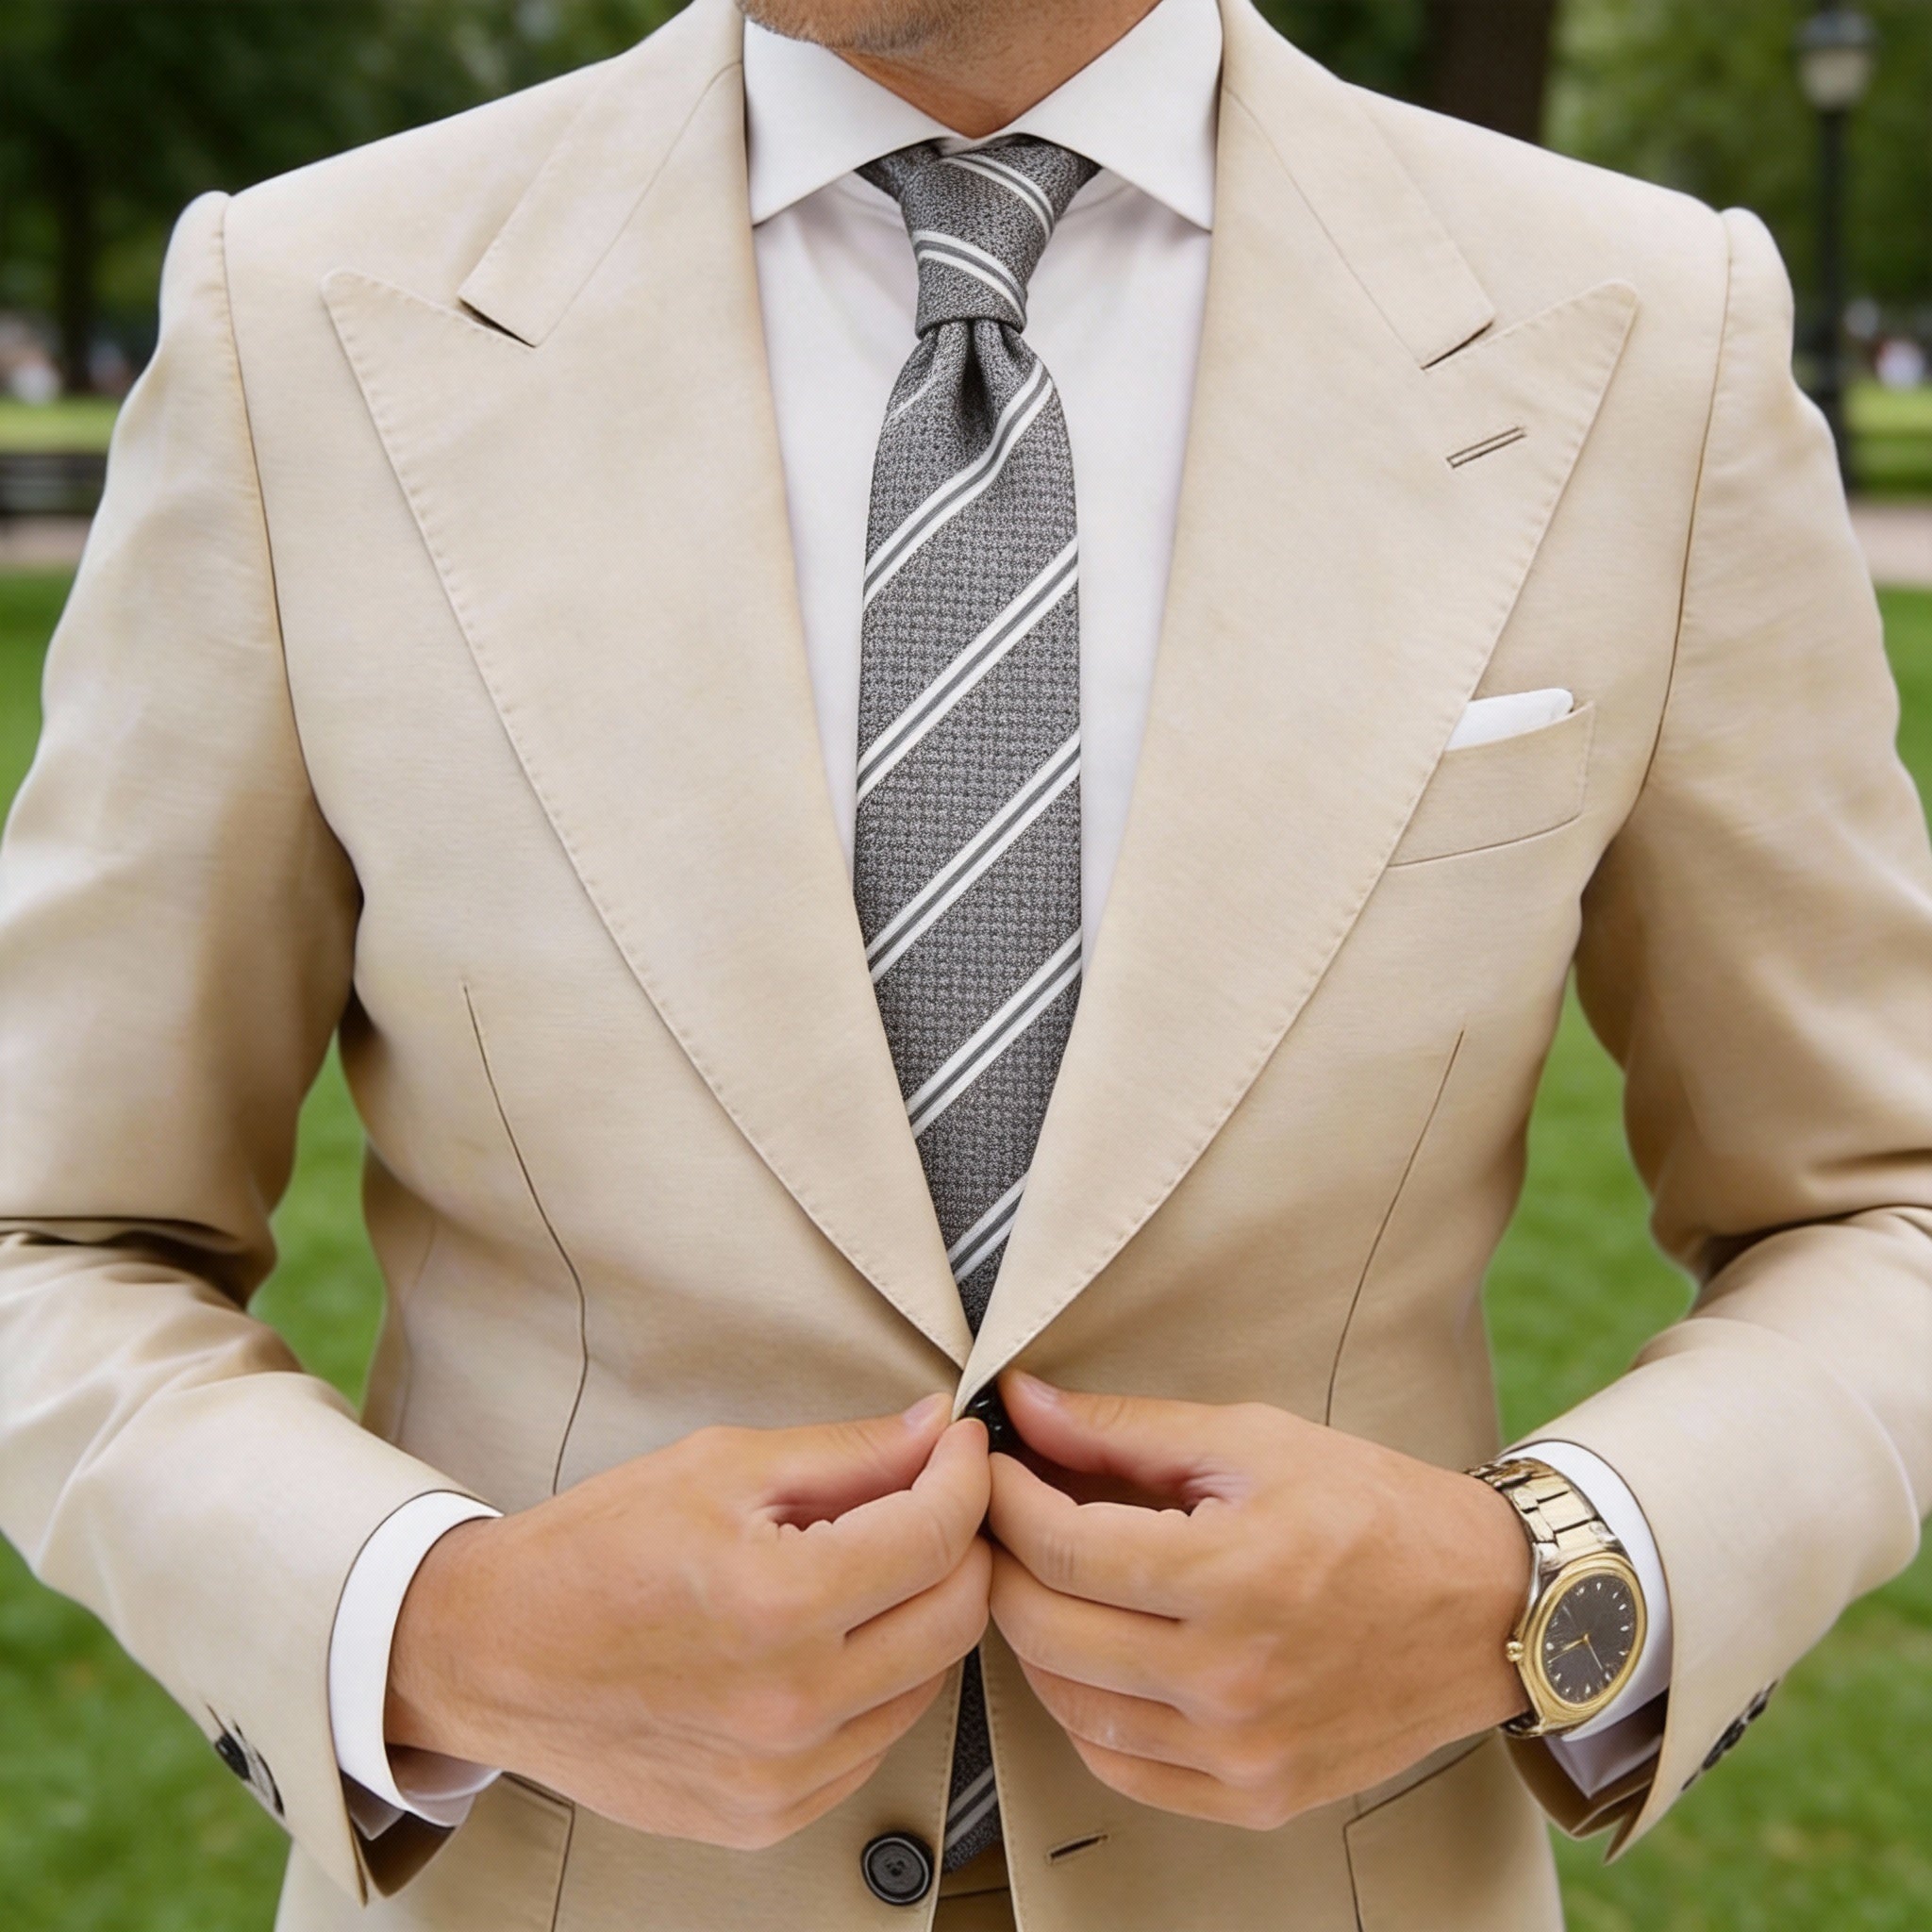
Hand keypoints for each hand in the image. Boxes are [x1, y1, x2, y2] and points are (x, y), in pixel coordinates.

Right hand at [386, 1396, 991, 1848]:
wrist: (493, 1654)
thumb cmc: (591, 1554)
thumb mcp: (720, 1466)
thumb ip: (847, 1453)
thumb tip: (934, 1431)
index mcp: (778, 1603)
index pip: (937, 1535)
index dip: (966, 1475)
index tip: (960, 1447)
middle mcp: (791, 1704)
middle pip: (957, 1616)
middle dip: (962, 1542)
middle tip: (931, 1498)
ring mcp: (781, 1775)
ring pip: (929, 1683)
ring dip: (923, 1613)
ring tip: (870, 1565)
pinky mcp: (767, 1815)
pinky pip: (875, 1742)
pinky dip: (879, 1683)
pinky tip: (833, 1638)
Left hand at [985, 1372, 1528, 1830]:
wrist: (1485, 1608)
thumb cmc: (1374, 1510)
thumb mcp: (1252, 1441)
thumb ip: (1125, 1430)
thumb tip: (1023, 1405)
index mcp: (1233, 1575)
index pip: (1061, 1548)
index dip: (1005, 1500)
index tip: (993, 1467)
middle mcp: (1232, 1678)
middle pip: (1047, 1629)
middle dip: (1004, 1562)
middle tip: (1005, 1519)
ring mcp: (1242, 1750)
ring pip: (1068, 1706)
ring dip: (1035, 1638)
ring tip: (1047, 1580)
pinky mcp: (1254, 1797)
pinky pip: (1120, 1768)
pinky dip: (1084, 1711)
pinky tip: (1094, 1656)